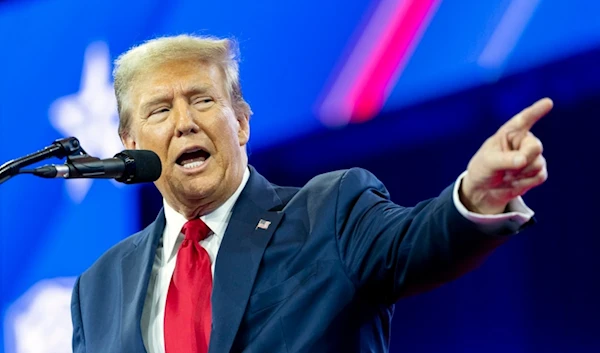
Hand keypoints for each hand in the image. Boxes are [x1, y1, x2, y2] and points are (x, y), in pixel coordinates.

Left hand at [460, 98, 552, 213]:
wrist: (485, 190)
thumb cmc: (483, 170)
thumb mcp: (488, 163)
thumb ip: (505, 159)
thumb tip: (523, 159)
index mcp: (509, 133)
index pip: (524, 120)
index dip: (536, 111)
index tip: (548, 102)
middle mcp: (523, 141)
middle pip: (536, 146)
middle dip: (523, 160)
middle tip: (505, 169)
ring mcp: (532, 156)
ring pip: (538, 164)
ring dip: (520, 174)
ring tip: (506, 175)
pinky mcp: (537, 171)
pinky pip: (540, 176)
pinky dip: (525, 182)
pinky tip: (514, 182)